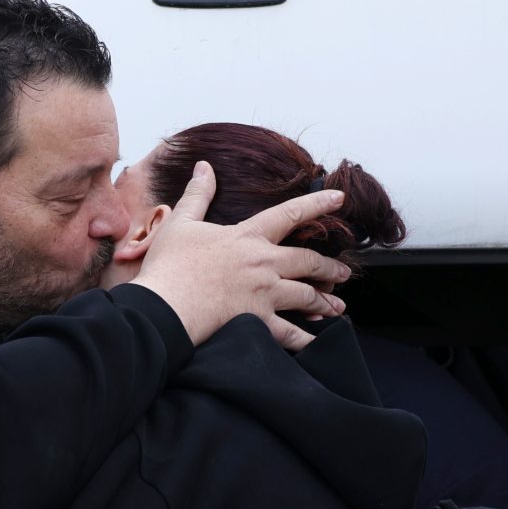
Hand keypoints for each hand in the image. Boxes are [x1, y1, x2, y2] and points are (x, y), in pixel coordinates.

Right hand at [129, 162, 351, 350]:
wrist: (163, 306)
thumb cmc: (169, 266)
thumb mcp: (180, 223)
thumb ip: (198, 194)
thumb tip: (204, 167)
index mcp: (248, 236)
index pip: (290, 213)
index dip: (318, 203)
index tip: (339, 198)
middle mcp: (263, 263)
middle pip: (308, 260)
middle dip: (330, 267)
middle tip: (344, 272)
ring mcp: (264, 293)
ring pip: (307, 295)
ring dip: (326, 302)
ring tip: (338, 307)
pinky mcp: (258, 320)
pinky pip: (290, 333)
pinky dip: (306, 339)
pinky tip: (317, 341)